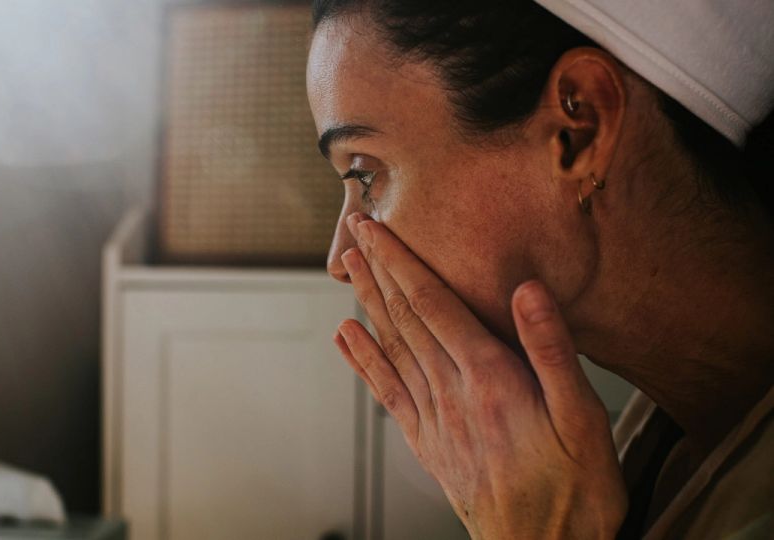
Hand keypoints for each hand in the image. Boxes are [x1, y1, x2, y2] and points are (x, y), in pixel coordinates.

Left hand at [333, 213, 626, 539]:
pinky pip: (387, 393)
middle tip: (354, 230)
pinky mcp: (428, 444)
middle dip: (377, 269)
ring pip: (391, 347)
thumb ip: (552, 351)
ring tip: (347, 269)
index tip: (377, 227)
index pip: (433, 304)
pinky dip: (363, 361)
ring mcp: (434, 420)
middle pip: (405, 318)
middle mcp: (452, 394)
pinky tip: (347, 339)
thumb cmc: (576, 490)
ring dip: (366, 303)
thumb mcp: (584, 420)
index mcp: (489, 379)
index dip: (401, 260)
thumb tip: (526, 290)